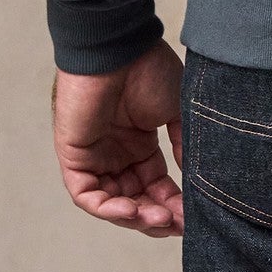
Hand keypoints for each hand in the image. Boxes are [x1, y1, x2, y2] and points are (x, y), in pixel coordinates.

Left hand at [51, 39, 185, 237]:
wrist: (119, 47)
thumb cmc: (148, 69)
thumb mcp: (177, 110)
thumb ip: (183, 146)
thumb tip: (197, 182)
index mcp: (140, 143)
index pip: (156, 186)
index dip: (174, 205)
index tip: (193, 217)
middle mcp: (117, 153)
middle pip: (136, 200)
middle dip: (157, 217)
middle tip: (179, 224)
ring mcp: (95, 156)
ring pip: (113, 203)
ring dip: (136, 217)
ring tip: (160, 219)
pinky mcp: (74, 156)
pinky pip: (87, 195)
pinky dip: (109, 209)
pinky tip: (133, 211)